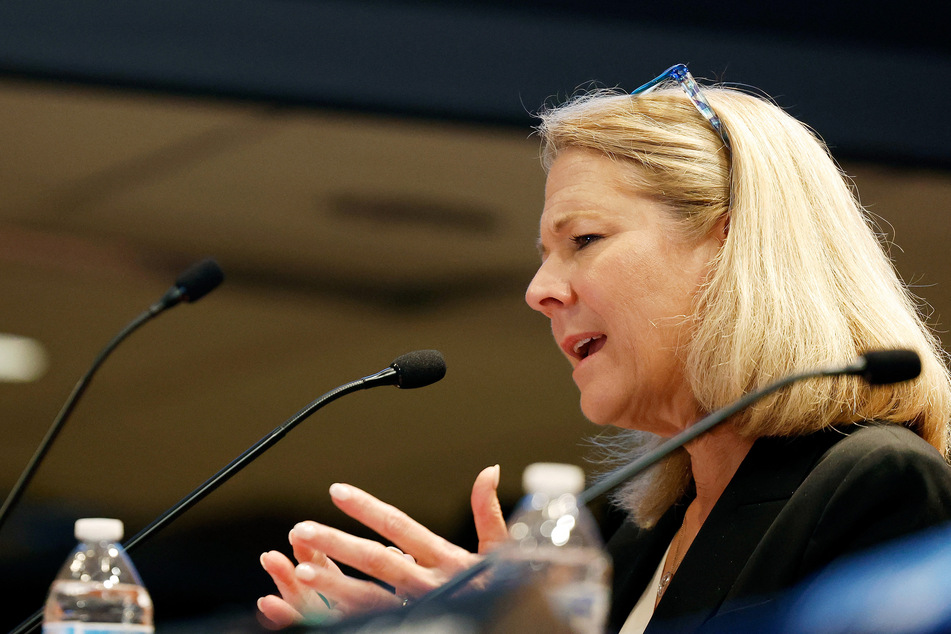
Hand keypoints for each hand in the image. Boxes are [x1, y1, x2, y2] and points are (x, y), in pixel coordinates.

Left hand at [257, 464, 505, 627]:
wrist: (520, 627)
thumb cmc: (507, 588)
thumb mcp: (501, 550)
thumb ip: (488, 511)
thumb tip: (488, 471)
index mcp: (446, 559)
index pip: (399, 527)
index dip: (367, 508)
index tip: (337, 492)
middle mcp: (428, 585)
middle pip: (375, 560)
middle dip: (336, 544)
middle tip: (302, 529)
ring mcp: (418, 608)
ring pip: (367, 597)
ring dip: (333, 584)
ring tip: (300, 570)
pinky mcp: (411, 625)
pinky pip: (369, 622)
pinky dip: (340, 615)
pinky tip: (314, 609)